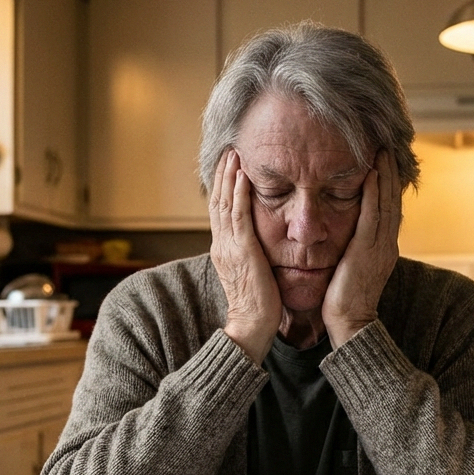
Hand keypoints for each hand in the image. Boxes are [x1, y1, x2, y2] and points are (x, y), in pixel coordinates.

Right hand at [209, 149, 279, 363]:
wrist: (251, 325)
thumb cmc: (256, 304)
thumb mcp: (249, 272)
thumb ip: (248, 254)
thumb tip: (255, 242)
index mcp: (222, 249)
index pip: (219, 210)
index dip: (221, 186)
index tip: (227, 165)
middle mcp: (221, 244)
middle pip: (217, 200)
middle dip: (221, 174)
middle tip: (227, 149)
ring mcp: (229, 247)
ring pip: (224, 203)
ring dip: (229, 175)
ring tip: (234, 153)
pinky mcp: (242, 251)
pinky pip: (238, 216)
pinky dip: (239, 193)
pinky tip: (243, 175)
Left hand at [322, 150, 400, 347]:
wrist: (350, 324)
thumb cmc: (345, 300)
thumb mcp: (353, 268)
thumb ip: (355, 249)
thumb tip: (348, 236)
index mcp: (384, 248)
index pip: (389, 209)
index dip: (388, 185)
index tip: (384, 163)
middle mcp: (387, 244)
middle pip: (393, 200)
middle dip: (390, 173)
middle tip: (388, 147)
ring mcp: (380, 246)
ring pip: (387, 203)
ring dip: (384, 175)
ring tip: (382, 151)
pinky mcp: (367, 250)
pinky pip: (373, 215)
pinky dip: (374, 193)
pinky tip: (370, 174)